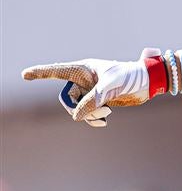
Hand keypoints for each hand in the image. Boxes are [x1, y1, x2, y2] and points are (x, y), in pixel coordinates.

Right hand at [22, 49, 156, 126]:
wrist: (148, 83)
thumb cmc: (130, 75)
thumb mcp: (111, 85)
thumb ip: (94, 98)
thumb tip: (77, 116)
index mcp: (83, 69)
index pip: (57, 71)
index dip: (40, 73)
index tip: (25, 74)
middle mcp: (84, 80)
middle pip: (67, 98)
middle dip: (78, 107)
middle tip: (99, 110)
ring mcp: (90, 91)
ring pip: (77, 108)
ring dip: (88, 115)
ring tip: (105, 114)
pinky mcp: (98, 102)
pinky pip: (87, 114)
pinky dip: (93, 119)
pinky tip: (103, 120)